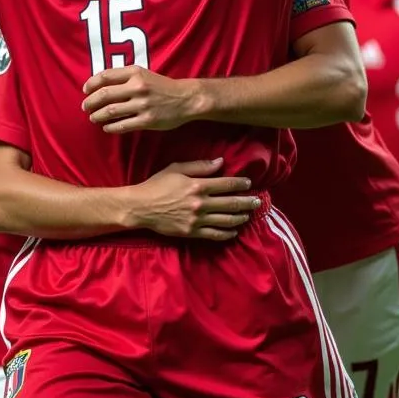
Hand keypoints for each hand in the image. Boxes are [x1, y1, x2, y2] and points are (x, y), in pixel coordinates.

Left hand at [82, 66, 202, 132]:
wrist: (185, 98)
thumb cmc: (162, 86)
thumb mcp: (144, 74)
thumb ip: (124, 77)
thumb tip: (100, 84)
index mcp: (135, 73)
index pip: (105, 76)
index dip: (91, 84)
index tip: (85, 90)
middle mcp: (137, 87)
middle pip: (104, 95)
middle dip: (90, 102)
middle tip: (85, 107)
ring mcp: (142, 104)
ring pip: (111, 111)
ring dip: (97, 116)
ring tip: (93, 118)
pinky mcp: (147, 120)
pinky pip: (122, 125)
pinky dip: (110, 127)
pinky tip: (106, 127)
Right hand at [129, 159, 261, 240]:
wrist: (141, 207)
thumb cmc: (157, 185)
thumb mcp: (176, 169)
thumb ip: (199, 166)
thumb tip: (220, 162)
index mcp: (197, 186)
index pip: (225, 184)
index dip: (240, 183)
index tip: (249, 183)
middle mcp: (200, 204)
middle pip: (230, 203)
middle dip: (246, 202)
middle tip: (257, 201)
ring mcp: (197, 220)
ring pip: (226, 220)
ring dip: (240, 218)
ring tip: (248, 215)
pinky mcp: (192, 232)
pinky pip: (214, 234)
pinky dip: (227, 233)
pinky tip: (233, 231)